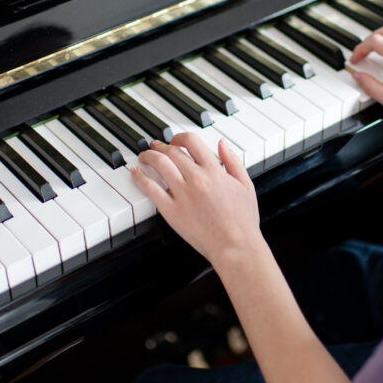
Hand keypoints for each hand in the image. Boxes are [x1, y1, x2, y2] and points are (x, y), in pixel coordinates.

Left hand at [131, 133, 261, 266]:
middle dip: (161, 146)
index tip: (175, 141)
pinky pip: (150, 189)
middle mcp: (197, 178)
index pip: (191, 141)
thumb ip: (233, 161)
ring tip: (144, 156)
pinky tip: (136, 173)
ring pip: (159, 164)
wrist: (235, 246)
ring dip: (148, 156)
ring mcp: (182, 194)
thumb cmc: (243, 221)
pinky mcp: (171, 211)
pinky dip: (140, 178)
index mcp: (214, 171)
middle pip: (172, 152)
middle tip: (155, 147)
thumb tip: (221, 144)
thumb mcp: (246, 185)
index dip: (180, 137)